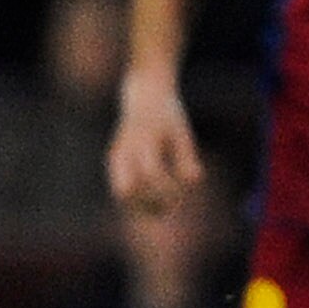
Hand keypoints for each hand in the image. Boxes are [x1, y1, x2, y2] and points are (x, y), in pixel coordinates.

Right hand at [108, 71, 203, 212]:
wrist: (144, 97)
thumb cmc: (168, 116)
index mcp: (143, 140)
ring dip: (141, 206)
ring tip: (164, 210)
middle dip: (150, 203)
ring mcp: (116, 156)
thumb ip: (187, 157)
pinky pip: (122, 188)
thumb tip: (193, 183)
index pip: (151, 173)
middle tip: (171, 207)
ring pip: (121, 192)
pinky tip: (155, 202)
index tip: (181, 193)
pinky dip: (137, 200)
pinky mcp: (115, 162)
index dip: (167, 188)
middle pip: (128, 189)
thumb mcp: (182, 133)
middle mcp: (124, 149)